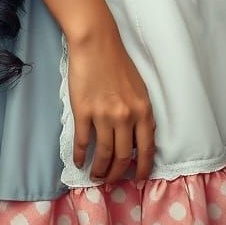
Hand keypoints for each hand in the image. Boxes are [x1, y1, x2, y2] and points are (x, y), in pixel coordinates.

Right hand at [67, 28, 156, 182]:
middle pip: (123, 157)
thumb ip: (141, 114)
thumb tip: (138, 140)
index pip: (146, 149)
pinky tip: (79, 161)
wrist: (96, 43)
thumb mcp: (139, 89)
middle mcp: (126, 116)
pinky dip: (80, 155)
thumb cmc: (118, 63)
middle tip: (111, 180)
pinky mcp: (83, 111)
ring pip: (103, 154)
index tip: (138, 179)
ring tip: (95, 175)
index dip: (143, 168)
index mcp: (143, 110)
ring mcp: (104, 115)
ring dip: (99, 170)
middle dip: (117, 174)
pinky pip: (83, 142)